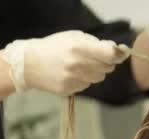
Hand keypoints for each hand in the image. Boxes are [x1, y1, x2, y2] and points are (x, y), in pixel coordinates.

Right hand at [3, 30, 128, 95]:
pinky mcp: (69, 90)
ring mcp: (73, 79)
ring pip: (99, 78)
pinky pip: (86, 86)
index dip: (118, 55)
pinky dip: (83, 80)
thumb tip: (115, 51)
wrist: (28, 64)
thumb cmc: (53, 47)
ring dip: (95, 72)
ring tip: (79, 66)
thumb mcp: (73, 37)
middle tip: (94, 58)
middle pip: (107, 68)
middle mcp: (77, 64)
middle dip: (105, 63)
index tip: (121, 54)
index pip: (109, 54)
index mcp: (79, 47)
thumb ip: (95, 44)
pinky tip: (71, 74)